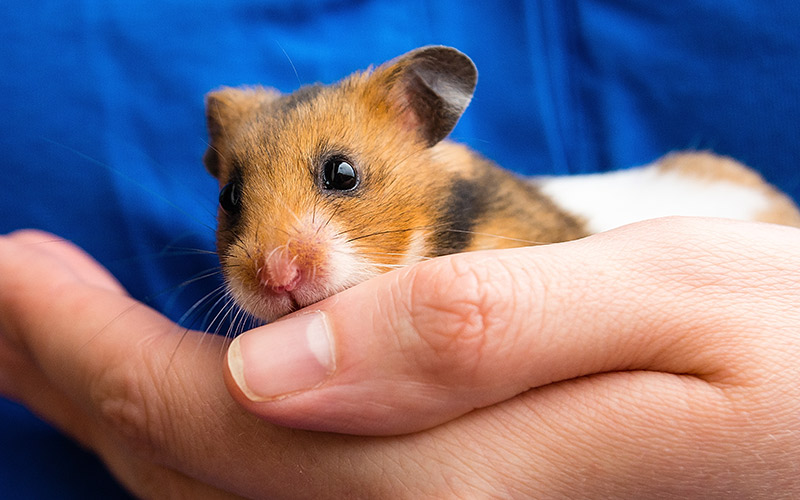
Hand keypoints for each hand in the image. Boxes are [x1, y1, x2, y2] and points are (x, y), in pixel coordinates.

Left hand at [1, 219, 798, 497]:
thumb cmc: (788, 360)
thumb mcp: (661, 304)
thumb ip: (473, 338)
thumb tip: (287, 357)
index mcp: (464, 477)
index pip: (220, 423)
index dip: (91, 349)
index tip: (4, 273)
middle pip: (198, 472)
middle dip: (76, 377)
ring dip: (124, 411)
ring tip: (51, 340)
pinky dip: (203, 447)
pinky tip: (175, 398)